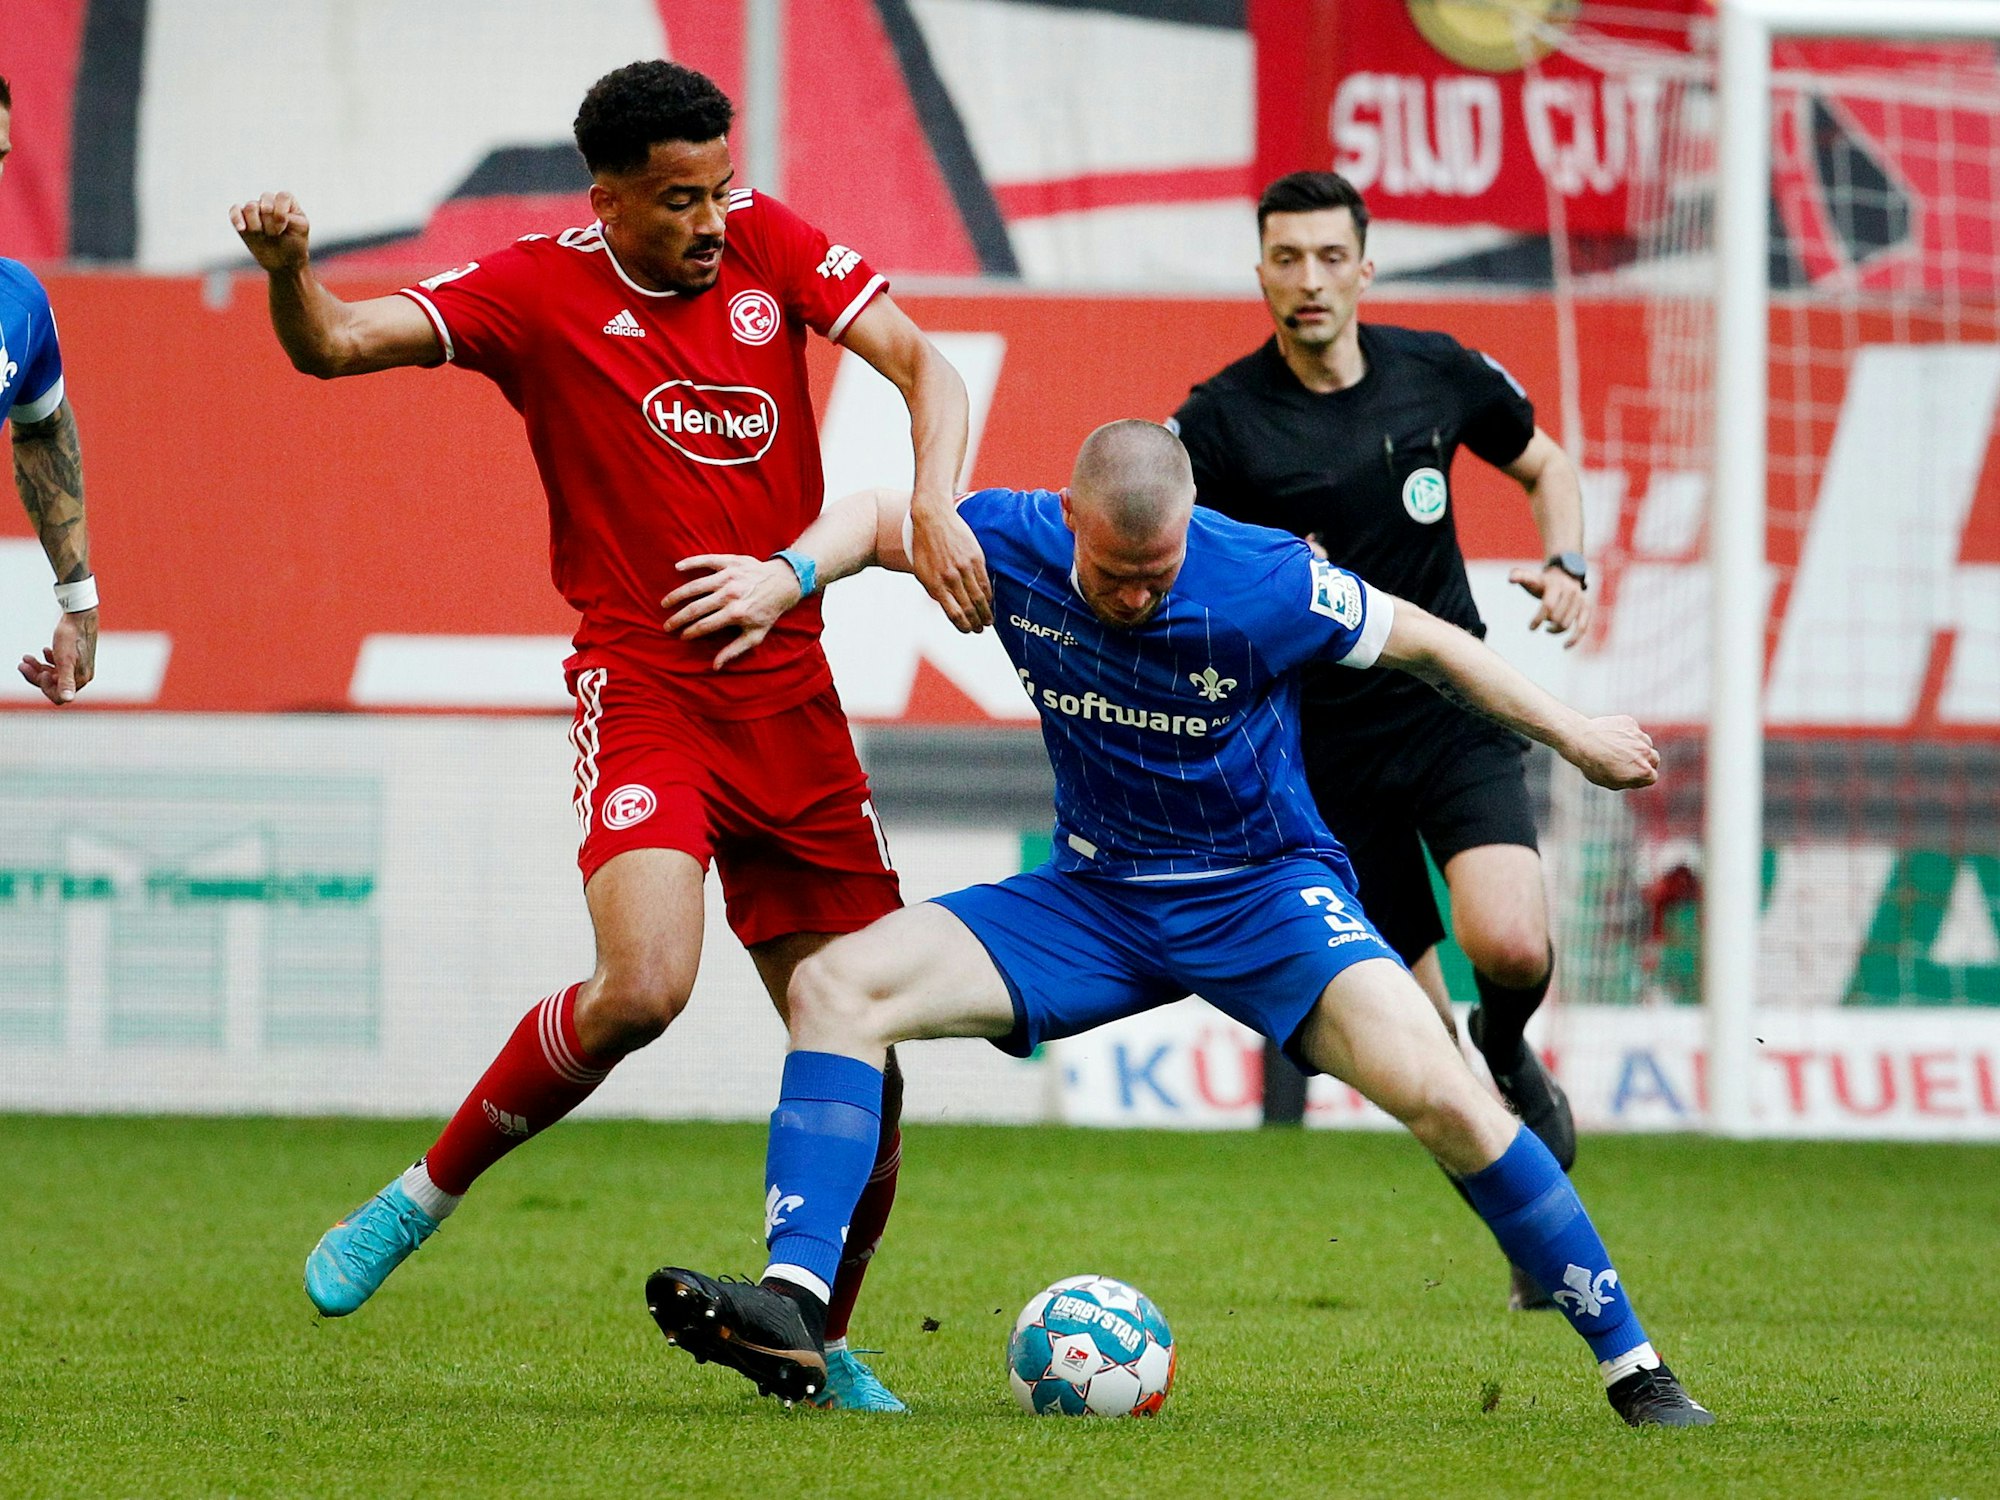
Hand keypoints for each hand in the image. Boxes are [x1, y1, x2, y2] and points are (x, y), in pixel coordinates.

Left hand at [18, 607, 96, 705]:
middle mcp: (80, 676)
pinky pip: (58, 666)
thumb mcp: (65, 660)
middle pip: (54, 685)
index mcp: (80, 679)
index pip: (59, 696)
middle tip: (22, 664)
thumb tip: (68, 699)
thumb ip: (66, 681)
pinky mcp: (75, 658)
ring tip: (26, 657)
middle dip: (36, 676)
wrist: (80, 617)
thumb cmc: (72, 637)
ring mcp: (77, 667)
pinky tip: (44, 651)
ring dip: (38, 668)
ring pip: (54, 675)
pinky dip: (47, 661)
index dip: (45, 687)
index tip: (39, 673)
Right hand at [229, 192, 312, 271]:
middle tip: (276, 234)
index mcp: (286, 201)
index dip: (282, 212)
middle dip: (271, 220)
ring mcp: (255, 210)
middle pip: (265, 200)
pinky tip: (242, 229)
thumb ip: (289, 216)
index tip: (284, 228)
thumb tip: (269, 211)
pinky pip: (235, 211)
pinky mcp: (242, 220)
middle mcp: (269, 202)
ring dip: (257, 224)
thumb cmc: (295, 243)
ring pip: (251, 207)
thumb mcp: (301, 229)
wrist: (284, 262)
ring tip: (264, 235)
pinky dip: (236, 218)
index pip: (282, 196)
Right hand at [662, 554, 802, 669]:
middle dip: (678, 619)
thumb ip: (734, 650)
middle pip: (696, 608)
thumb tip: (715, 666)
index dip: (690, 632)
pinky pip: (707, 560)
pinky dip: (691, 563)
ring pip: (695, 586)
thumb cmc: (768, 611)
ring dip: (677, 595)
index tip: (681, 636)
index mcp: (736, 613)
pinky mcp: (730, 561)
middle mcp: (730, 594)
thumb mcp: (756, 635)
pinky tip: (677, 567)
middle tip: (667, 625)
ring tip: (665, 603)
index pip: (705, 625)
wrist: (784, 583)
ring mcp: (729, 576)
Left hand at [910, 500, 991, 632]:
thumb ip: (935, 590)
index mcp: (935, 584)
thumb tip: (950, 607)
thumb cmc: (924, 547)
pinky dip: (988, 595)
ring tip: (988, 621)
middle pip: (969, 608)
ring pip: (979, 597)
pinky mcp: (975, 558)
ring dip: (985, 612)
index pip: (954, 614)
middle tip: (981, 629)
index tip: (968, 630)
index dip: (963, 625)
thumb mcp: (922, 572)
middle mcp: (950, 578)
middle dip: (976, 622)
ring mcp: (964, 568)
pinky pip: (984, 581)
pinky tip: (989, 602)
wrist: (933, 518)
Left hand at [1508, 563, 1592, 647]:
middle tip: (1541, 622)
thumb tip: (1510, 579)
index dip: (1538, 619)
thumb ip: (1519, 576)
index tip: (1531, 628)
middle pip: (1556, 617)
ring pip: (1566, 624)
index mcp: (1556, 585)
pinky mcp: (1587, 607)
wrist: (1565, 574)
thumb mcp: (1532, 578)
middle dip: (1546, 622)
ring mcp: (1580, 599)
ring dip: (1555, 630)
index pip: (1548, 605)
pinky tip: (1565, 646)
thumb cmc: (1543, 582)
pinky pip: (1582, 627)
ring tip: (1549, 628)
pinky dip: (1574, 639)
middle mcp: (1571, 591)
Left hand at [1569, 714, 1658, 789]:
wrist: (1581, 740)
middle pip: (1653, 759)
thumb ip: (1631, 781)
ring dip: (1636, 747)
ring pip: (1645, 743)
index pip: (1652, 777)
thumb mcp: (1612, 783)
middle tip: (1626, 762)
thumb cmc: (1594, 765)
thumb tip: (1640, 777)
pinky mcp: (1630, 723)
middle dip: (1643, 762)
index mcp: (1644, 771)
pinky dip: (1625, 734)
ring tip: (1615, 749)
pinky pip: (1632, 730)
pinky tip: (1610, 737)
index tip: (1629, 775)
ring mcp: (1639, 736)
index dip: (1640, 777)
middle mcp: (1646, 752)